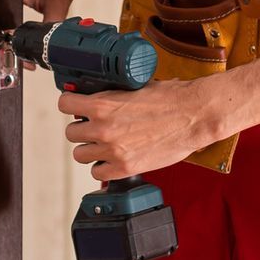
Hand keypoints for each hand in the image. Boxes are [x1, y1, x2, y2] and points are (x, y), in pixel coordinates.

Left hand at [60, 80, 217, 182]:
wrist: (195, 115)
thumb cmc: (172, 98)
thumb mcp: (135, 86)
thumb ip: (113, 94)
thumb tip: (99, 94)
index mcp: (103, 104)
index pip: (65, 104)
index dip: (71, 104)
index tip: (76, 106)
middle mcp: (103, 129)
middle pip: (71, 133)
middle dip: (82, 129)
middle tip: (95, 127)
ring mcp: (113, 150)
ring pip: (80, 155)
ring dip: (91, 149)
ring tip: (105, 144)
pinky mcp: (125, 167)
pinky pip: (98, 174)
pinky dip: (104, 168)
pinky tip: (114, 159)